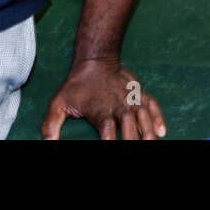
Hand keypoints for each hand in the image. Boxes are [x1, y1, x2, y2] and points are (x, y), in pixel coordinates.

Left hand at [41, 58, 166, 139]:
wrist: (95, 59)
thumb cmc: (76, 85)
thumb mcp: (58, 104)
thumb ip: (51, 125)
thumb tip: (47, 144)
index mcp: (101, 113)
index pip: (109, 137)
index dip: (112, 146)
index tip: (113, 149)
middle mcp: (119, 108)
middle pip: (131, 131)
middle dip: (133, 143)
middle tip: (136, 150)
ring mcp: (131, 100)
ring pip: (145, 119)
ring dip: (149, 133)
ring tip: (152, 143)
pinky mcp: (139, 93)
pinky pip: (153, 106)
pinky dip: (159, 118)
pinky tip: (162, 132)